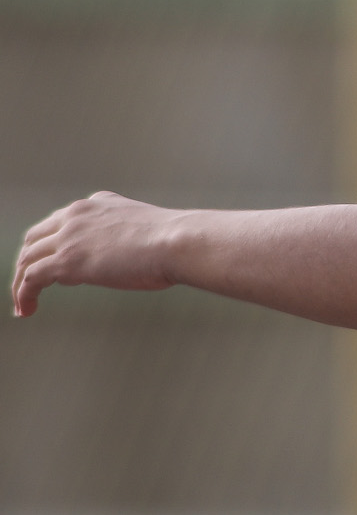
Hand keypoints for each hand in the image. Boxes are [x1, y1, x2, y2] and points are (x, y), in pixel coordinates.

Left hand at [12, 192, 182, 316]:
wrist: (179, 243)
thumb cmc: (178, 242)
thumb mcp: (149, 230)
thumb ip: (133, 238)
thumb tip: (143, 260)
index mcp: (97, 204)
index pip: (60, 221)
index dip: (51, 244)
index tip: (52, 264)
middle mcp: (76, 215)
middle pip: (35, 238)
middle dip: (27, 261)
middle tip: (28, 284)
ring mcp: (69, 238)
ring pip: (27, 259)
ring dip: (20, 283)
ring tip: (23, 304)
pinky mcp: (66, 261)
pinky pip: (31, 278)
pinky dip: (23, 294)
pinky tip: (26, 310)